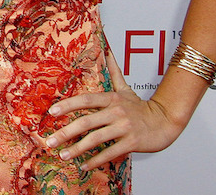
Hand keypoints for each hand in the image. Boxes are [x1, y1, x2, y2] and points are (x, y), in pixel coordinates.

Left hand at [44, 51, 184, 169]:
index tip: (51, 112)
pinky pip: (110, 152)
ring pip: (96, 139)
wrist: (165, 121)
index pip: (85, 100)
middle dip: (66, 132)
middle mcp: (116, 112)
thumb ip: (113, 71)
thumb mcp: (125, 88)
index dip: (67, 105)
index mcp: (111, 99)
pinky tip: (83, 165)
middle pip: (86, 122)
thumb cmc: (141, 107)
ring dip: (77, 149)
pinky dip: (96, 160)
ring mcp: (124, 128)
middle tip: (49, 141)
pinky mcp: (132, 143)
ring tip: (63, 155)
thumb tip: (106, 50)